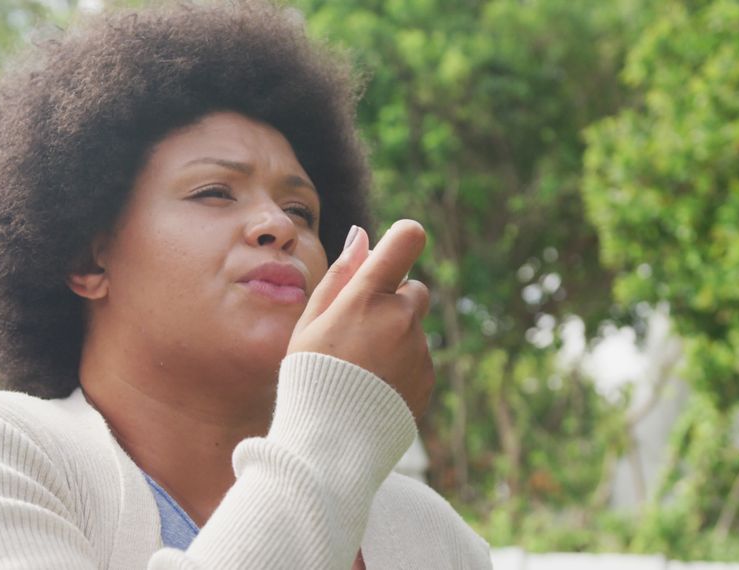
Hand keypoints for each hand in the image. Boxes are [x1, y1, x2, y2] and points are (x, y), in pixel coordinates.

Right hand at [288, 220, 433, 417]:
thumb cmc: (310, 374)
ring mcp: (419, 349)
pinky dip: (402, 366)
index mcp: (368, 296)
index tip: (392, 252)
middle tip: (359, 332)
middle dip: (393, 302)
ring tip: (362, 370)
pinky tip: (374, 387)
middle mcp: (401, 318)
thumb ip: (340, 276)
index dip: (402, 239)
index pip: (407, 239)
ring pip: (414, 329)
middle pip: (414, 288)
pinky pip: (419, 358)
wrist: (330, 442)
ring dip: (395, 337)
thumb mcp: (312, 322)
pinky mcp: (428, 377)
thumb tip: (362, 236)